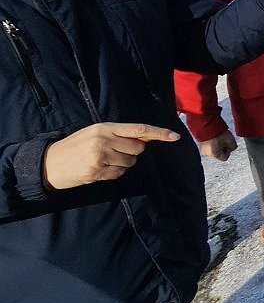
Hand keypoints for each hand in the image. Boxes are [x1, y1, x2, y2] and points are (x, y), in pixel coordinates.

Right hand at [43, 123, 179, 189]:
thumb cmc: (74, 147)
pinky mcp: (96, 172)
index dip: (158, 133)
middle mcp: (104, 140)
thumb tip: (143, 141)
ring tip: (103, 161)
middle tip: (113, 152)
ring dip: (122, 164)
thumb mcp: (93, 133)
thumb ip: (117, 135)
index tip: (174, 136)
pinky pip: (119, 174)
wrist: (48, 163)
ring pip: (130, 163)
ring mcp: (100, 157)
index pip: (138, 129)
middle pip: (137, 149)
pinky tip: (99, 170)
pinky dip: (114, 173)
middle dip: (131, 152)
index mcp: (105, 128)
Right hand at [199, 131, 238, 161]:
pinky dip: (213, 143)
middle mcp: (207, 154)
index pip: (225, 157)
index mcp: (214, 154)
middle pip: (219, 154)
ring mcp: (202, 150)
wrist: (207, 124)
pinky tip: (214, 137)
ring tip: (218, 137)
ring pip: (214, 150)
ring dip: (218, 145)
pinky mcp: (201, 145)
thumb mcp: (230, 140)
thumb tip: (232, 148)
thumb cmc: (218, 132)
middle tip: (223, 139)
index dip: (228, 150)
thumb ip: (234, 147)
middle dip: (223, 147)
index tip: (226, 143)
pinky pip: (210, 147)